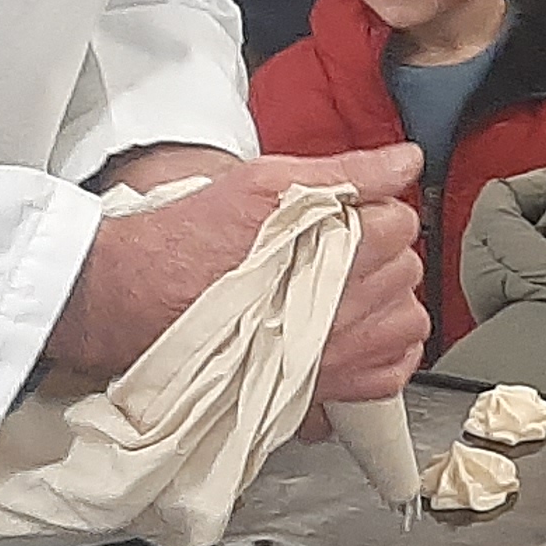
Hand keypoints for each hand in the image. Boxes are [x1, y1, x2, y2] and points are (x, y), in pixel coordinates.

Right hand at [45, 145, 430, 403]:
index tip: (347, 215)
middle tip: (338, 248)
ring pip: (408, 322)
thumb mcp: (266, 181)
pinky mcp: (321, 386)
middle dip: (379, 252)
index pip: (401, 222)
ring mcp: (336, 351)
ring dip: (387, 303)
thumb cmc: (190, 238)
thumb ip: (347, 172)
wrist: (137, 296)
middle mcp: (344, 305)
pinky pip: (389, 374)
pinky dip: (385, 354)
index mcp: (336, 248)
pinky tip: (357, 332)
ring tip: (348, 289)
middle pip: (406, 269)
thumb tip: (404, 159)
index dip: (373, 210)